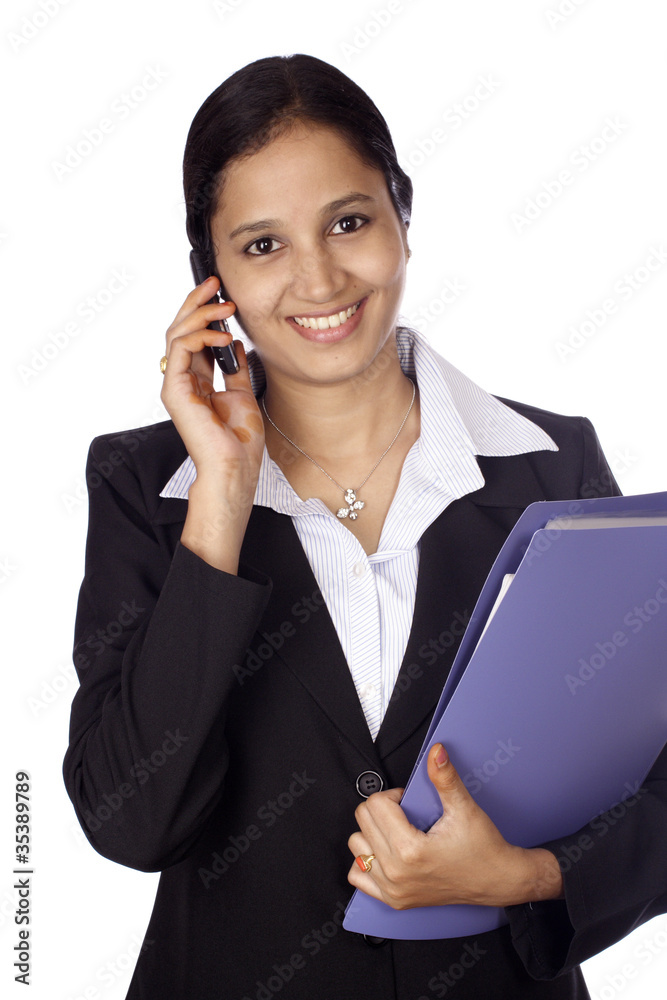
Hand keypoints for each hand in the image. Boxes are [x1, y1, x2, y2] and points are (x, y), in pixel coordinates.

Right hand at [161, 276, 265, 572]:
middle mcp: (182, 379)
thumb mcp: (243, 393)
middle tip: (216, 284)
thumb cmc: (239, 441)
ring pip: (176, 333)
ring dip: (201, 314)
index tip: (221, 292)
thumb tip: (235, 343)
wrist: (235, 466)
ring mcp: (175, 384)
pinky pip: (180, 349)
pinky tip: (222, 335)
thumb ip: (235, 368)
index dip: (204, 310)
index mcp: (196, 379)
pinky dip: (200, 336)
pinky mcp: (174, 390)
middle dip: (197, 302)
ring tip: (225, 308)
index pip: (192, 335)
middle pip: (179, 328)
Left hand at [347, 744, 562, 908]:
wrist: (497, 880)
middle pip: (363, 822)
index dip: (393, 796)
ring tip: (398, 832)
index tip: (409, 801)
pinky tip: (387, 853)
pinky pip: (358, 876)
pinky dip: (367, 861)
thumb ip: (445, 778)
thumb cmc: (483, 849)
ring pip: (357, 846)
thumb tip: (436, 752)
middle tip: (406, 814)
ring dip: (373, 833)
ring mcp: (393, 889)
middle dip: (383, 810)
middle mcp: (396, 873)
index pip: (375, 805)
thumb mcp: (464, 808)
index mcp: (410, 850)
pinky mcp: (394, 900)